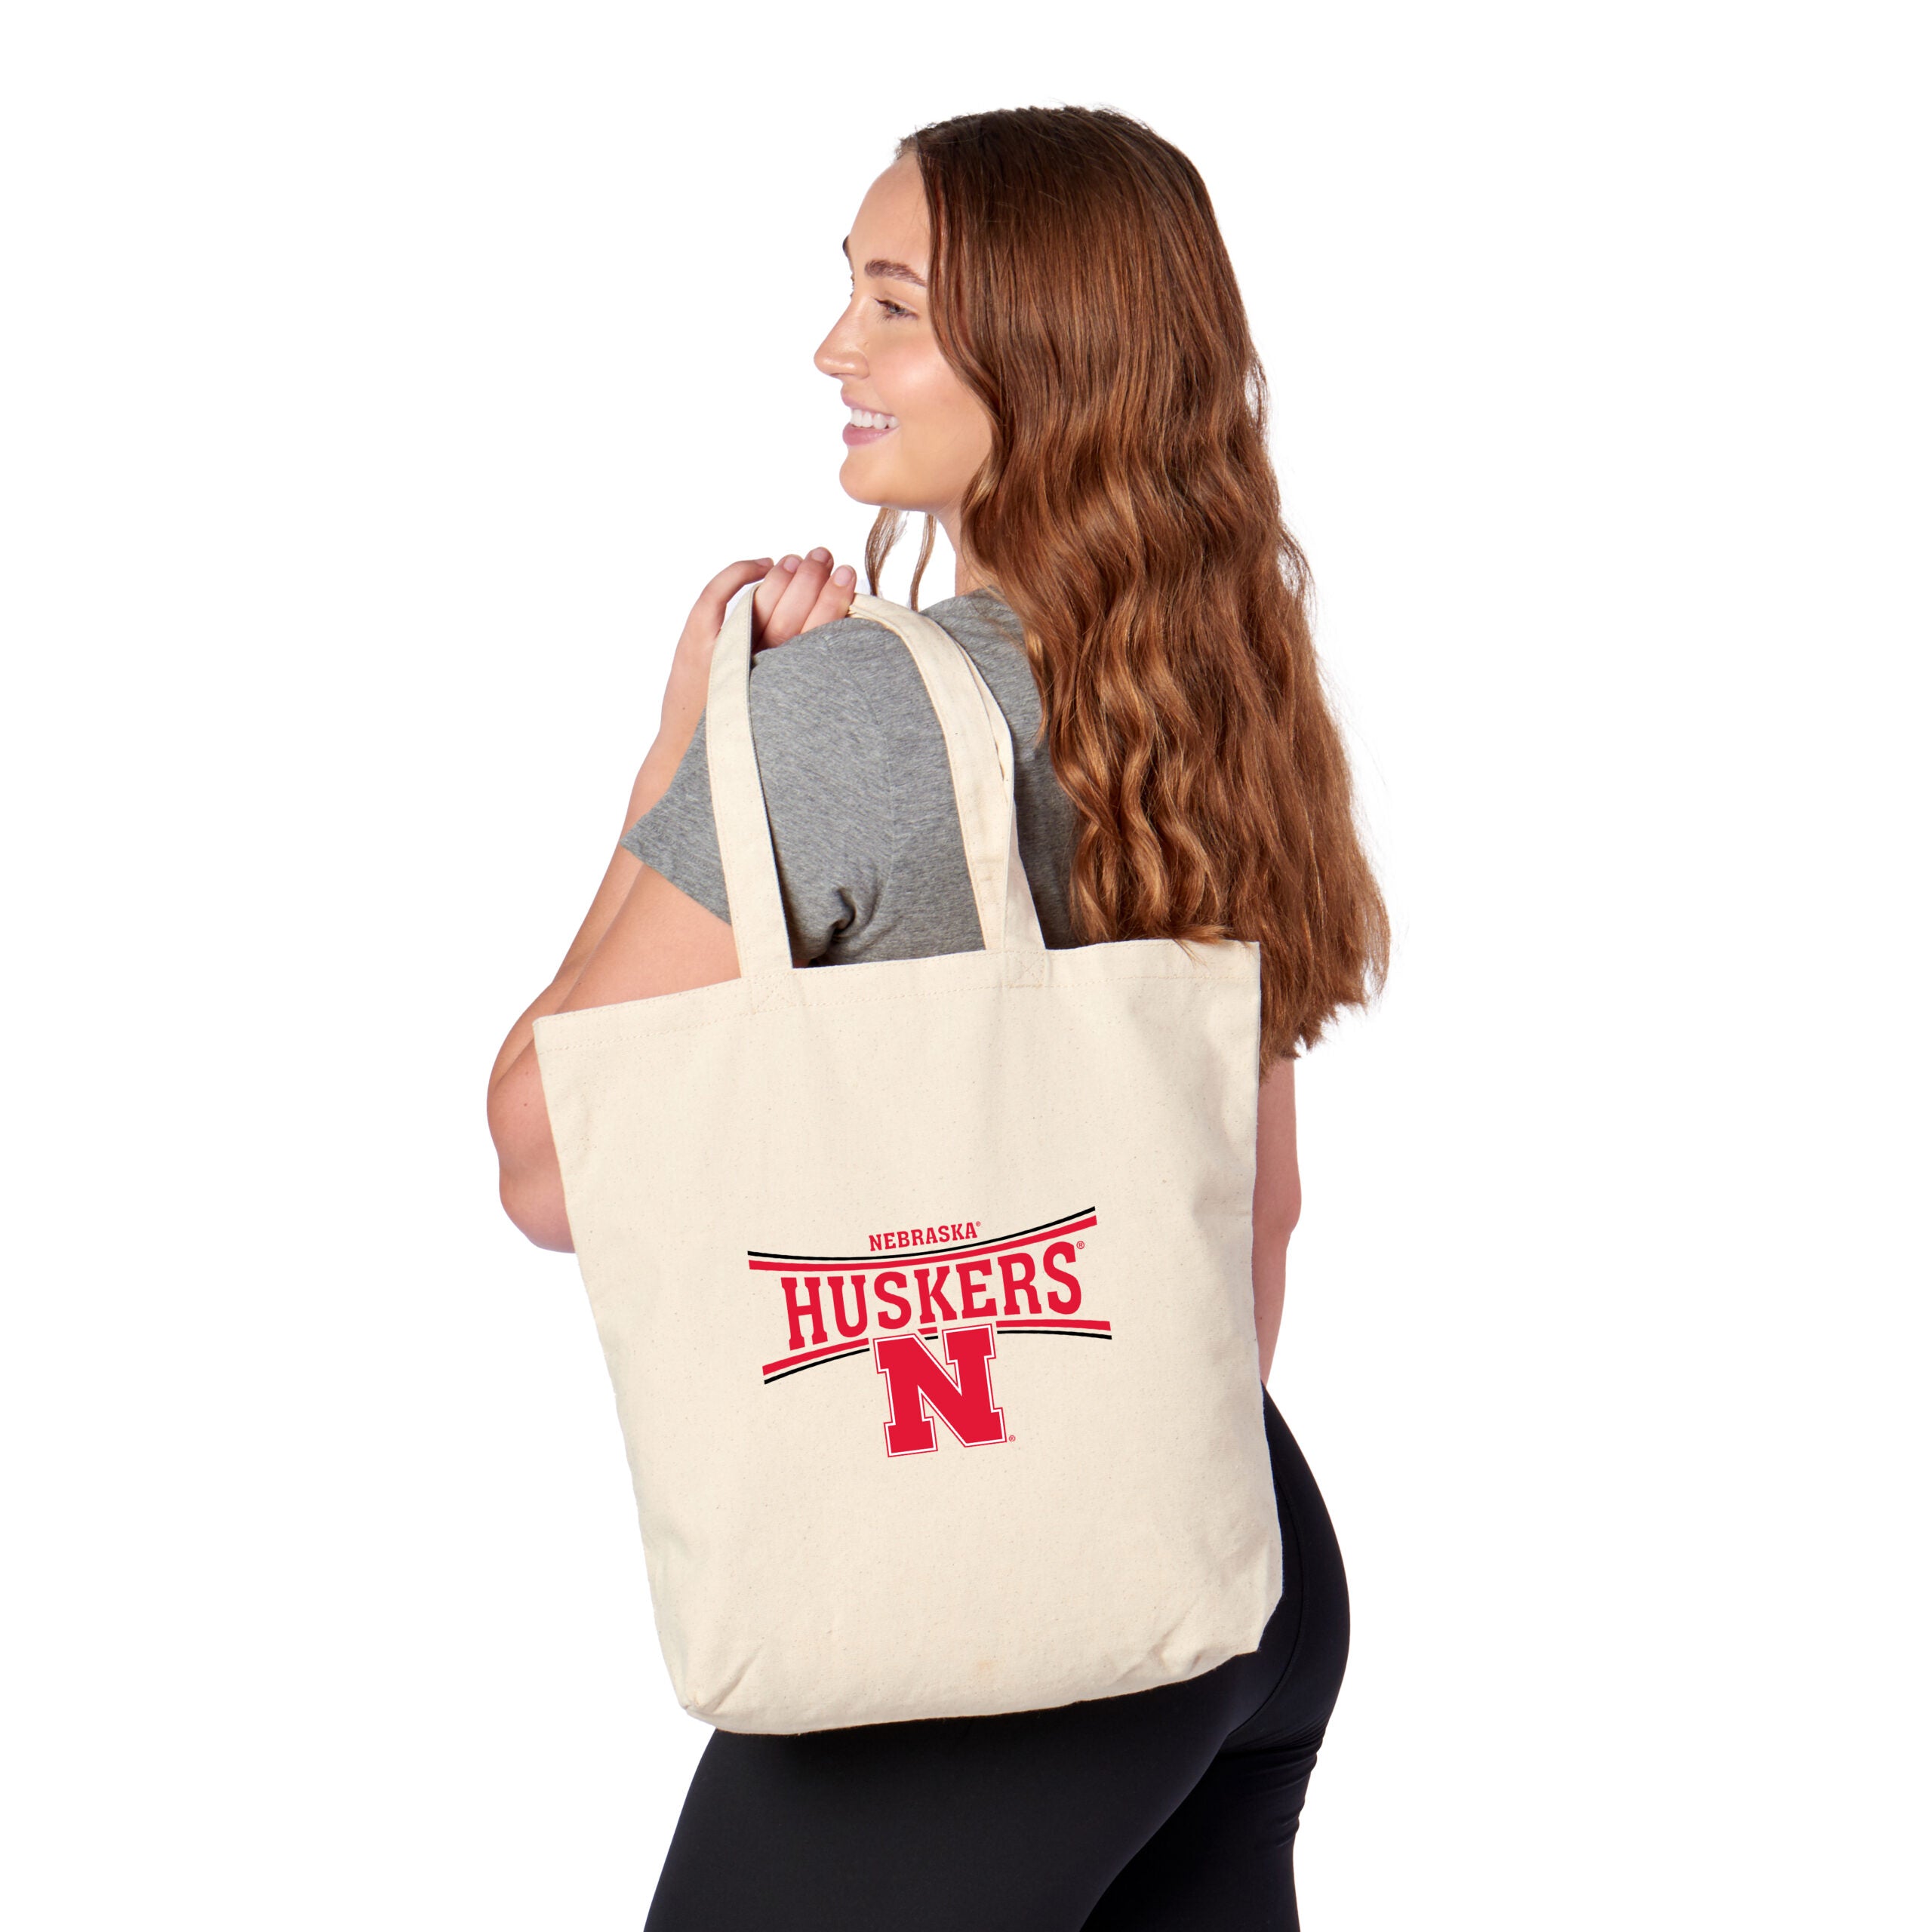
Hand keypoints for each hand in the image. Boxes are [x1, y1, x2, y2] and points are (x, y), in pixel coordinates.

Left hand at [656, 549, 856, 745]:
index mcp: (790, 684)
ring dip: (785, 574)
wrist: (694, 761)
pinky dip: (740, 572)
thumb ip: (815, 674)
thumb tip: (842, 628)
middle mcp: (759, 666)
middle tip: (825, 557)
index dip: (836, 596)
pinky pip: (718, 594)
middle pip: (793, 608)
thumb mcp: (793, 714)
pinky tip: (762, 565)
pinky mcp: (698, 643)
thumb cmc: (751, 737)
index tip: (848, 574)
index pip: (820, 629)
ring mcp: (726, 652)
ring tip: (802, 561)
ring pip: (762, 599)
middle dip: (813, 575)